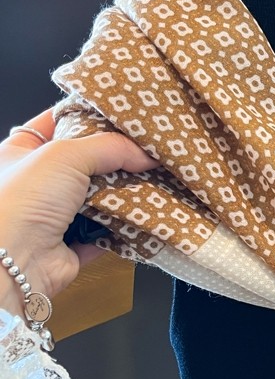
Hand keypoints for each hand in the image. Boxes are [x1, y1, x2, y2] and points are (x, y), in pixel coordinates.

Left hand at [0, 111, 157, 315]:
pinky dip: (123, 228)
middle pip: (84, 162)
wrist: (11, 263)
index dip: (88, 116)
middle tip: (148, 149)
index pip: (57, 124)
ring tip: (156, 179)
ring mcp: (52, 216)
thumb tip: (147, 154)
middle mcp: (35, 184)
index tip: (122, 115)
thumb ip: (111, 147)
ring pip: (98, 198)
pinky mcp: (69, 247)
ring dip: (123, 193)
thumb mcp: (65, 154)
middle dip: (115, 158)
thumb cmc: (22, 200)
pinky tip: (145, 215)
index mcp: (19, 152)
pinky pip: (104, 234)